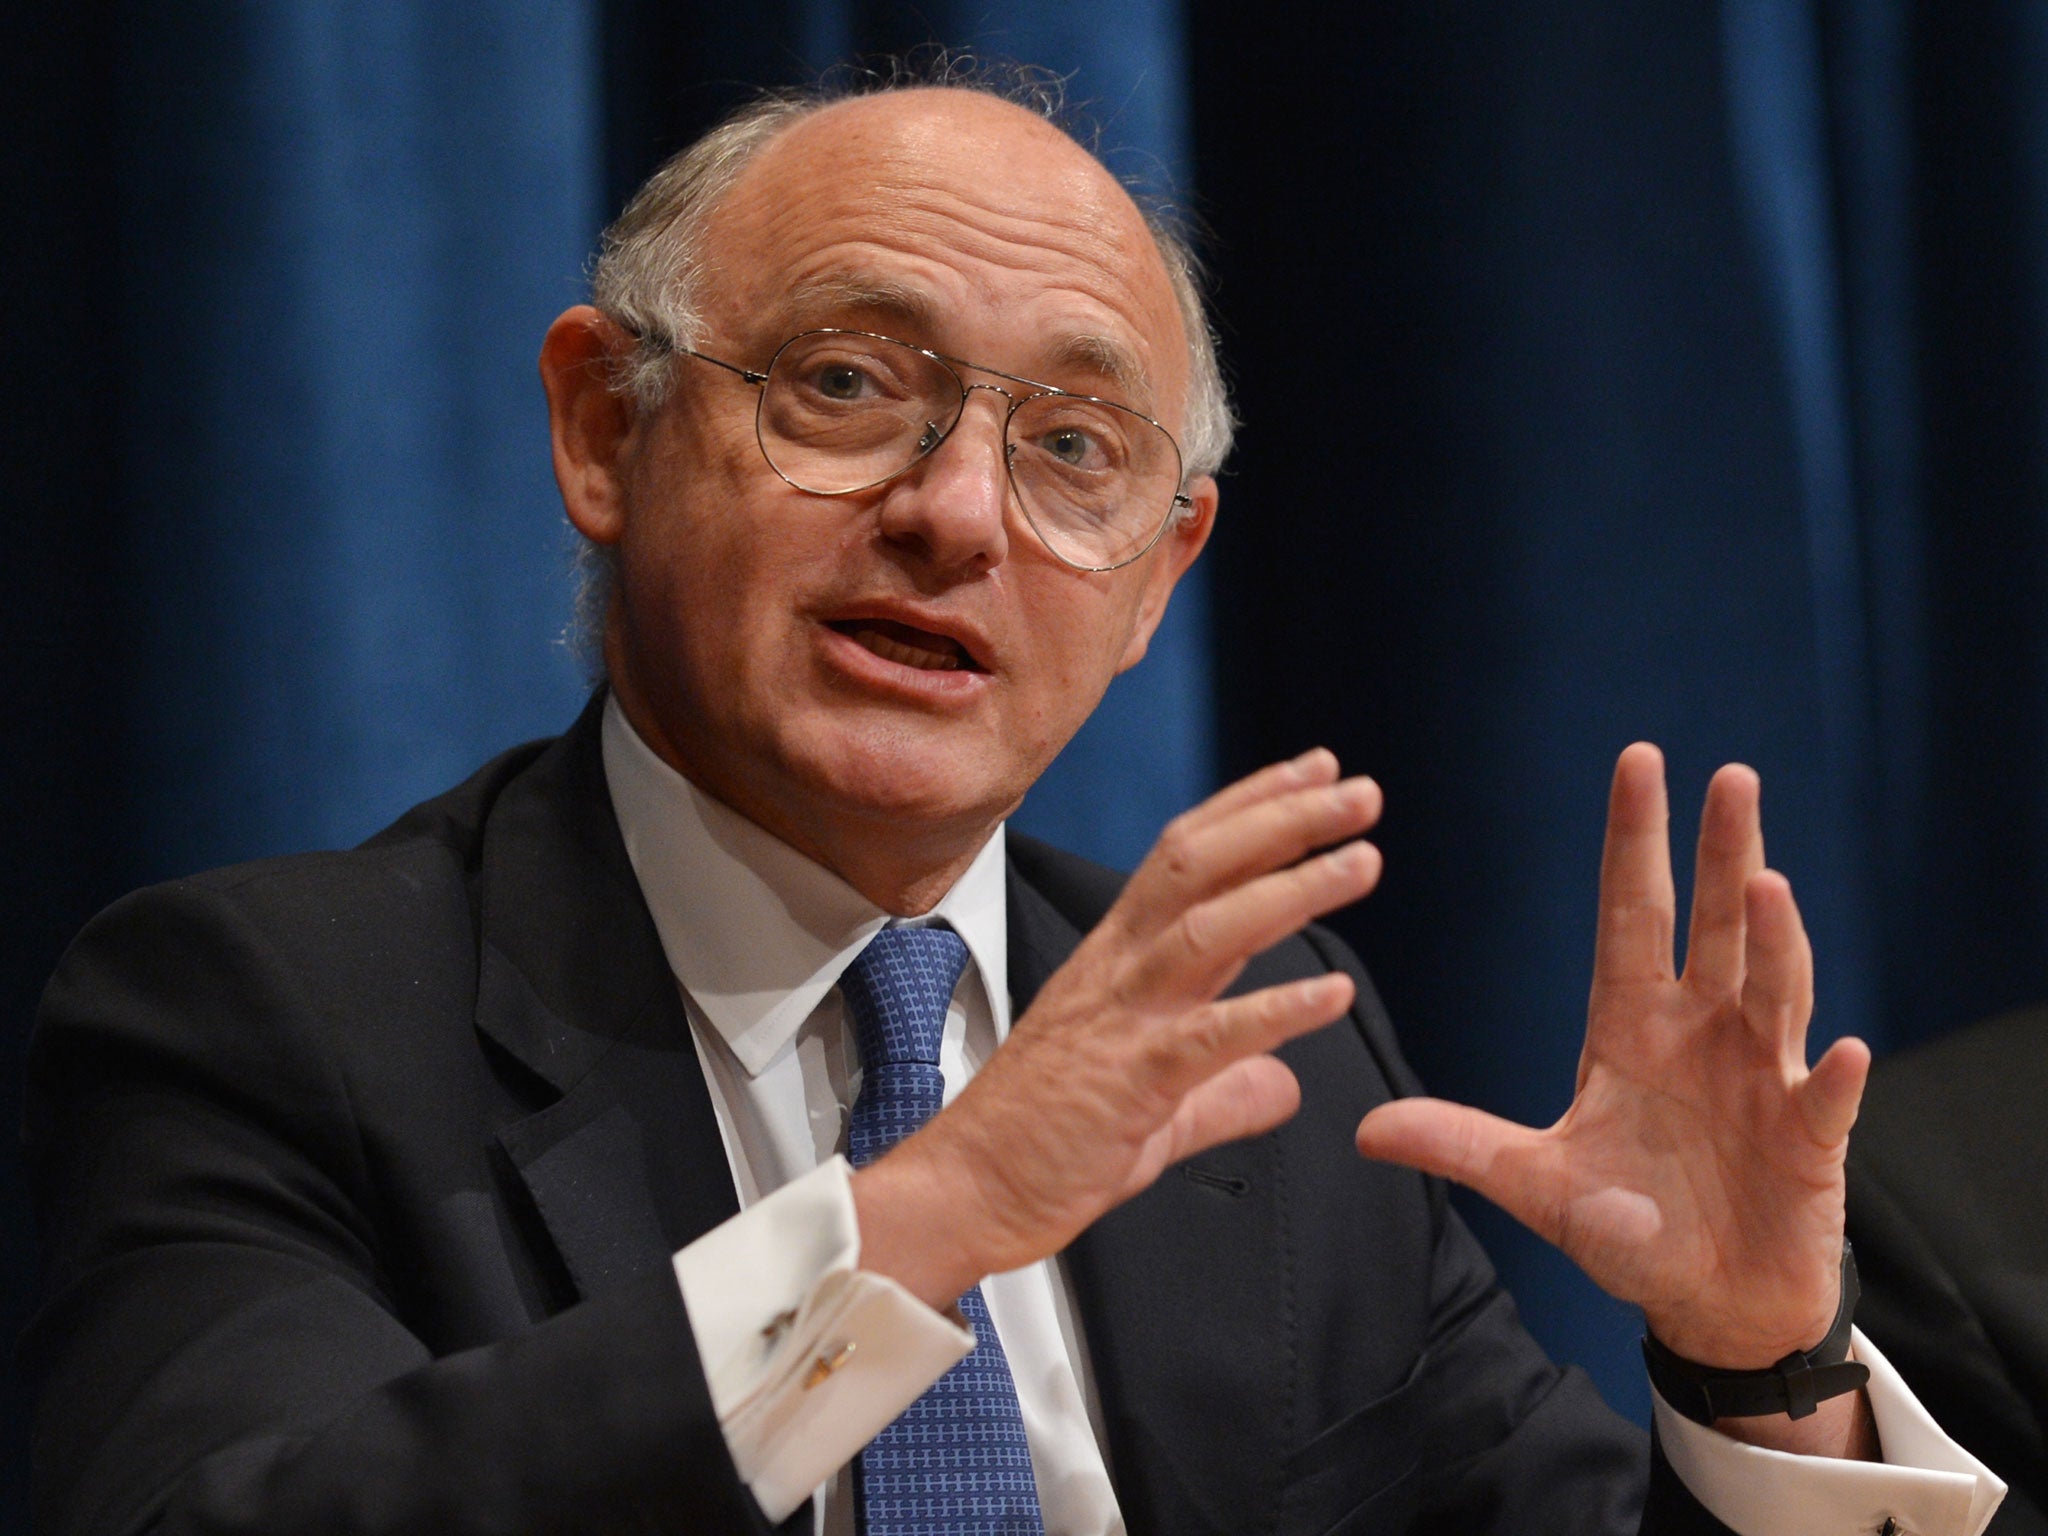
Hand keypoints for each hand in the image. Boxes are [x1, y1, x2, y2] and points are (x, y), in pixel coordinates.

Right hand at [853, 749, 1381, 1308]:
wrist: (967, 1191)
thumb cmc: (1044, 1144)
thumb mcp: (1156, 1108)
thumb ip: (1227, 1090)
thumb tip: (1286, 1084)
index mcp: (1118, 959)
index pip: (1188, 855)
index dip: (1253, 806)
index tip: (1318, 771)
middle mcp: (1118, 970)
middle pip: (1200, 865)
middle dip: (1282, 820)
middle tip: (1358, 792)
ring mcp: (1121, 1020)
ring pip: (1208, 929)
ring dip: (1292, 888)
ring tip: (1361, 861)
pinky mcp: (1128, 1081)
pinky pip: (1210, 1036)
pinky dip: (1276, 1008)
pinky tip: (1334, 993)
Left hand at [1355, 745, 1869, 1378]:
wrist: (1708, 1304)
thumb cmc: (1629, 1228)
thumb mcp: (1535, 1184)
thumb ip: (1461, 1145)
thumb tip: (1363, 1127)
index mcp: (1632, 1025)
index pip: (1633, 914)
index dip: (1635, 842)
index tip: (1640, 763)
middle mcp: (1702, 1033)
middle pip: (1713, 925)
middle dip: (1719, 852)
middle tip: (1728, 777)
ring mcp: (1761, 1077)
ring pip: (1771, 990)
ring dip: (1772, 943)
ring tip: (1765, 885)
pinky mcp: (1807, 1139)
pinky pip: (1822, 1100)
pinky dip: (1832, 1077)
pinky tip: (1841, 1050)